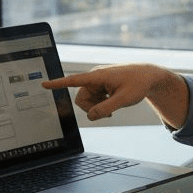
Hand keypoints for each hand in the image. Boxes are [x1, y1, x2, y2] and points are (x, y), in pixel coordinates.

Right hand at [42, 63, 182, 122]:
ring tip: (112, 108)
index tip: (44, 84)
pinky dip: (100, 105)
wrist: (149, 76)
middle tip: (107, 114)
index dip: (58, 84)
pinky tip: (112, 104)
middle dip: (90, 109)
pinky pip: (93, 99)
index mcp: (98, 76)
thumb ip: (106, 109)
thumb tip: (90, 116)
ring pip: (87, 101)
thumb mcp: (124, 99)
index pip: (73, 80)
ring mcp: (97, 81)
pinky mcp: (101, 85)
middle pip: (80, 98)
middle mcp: (94, 77)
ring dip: (97, 107)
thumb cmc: (138, 84)